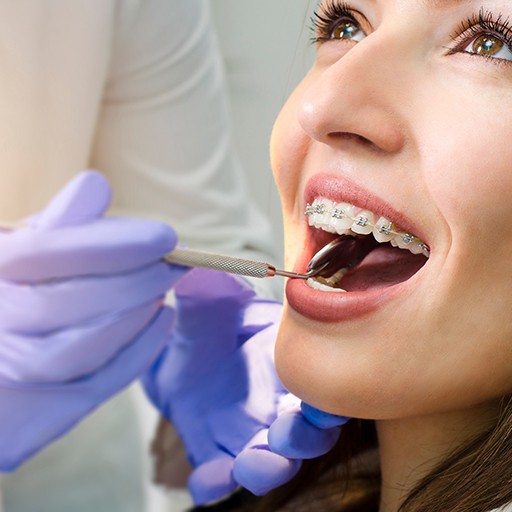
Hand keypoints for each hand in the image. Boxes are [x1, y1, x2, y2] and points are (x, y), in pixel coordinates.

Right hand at [0, 171, 184, 469]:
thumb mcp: (29, 250)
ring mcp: (12, 368)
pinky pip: (97, 382)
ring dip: (135, 315)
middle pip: (67, 304)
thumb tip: (97, 186)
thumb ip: (60, 224)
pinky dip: (140, 349)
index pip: (47, 254)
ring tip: (163, 290)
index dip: (113, 245)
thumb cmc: (21, 290)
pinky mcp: (42, 406)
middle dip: (134, 281)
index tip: (165, 236)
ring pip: (79, 349)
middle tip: (174, 264)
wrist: (6, 353)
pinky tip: (164, 318)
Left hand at [143, 269, 346, 504]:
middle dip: (304, 439)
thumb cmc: (203, 323)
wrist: (174, 352)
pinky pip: (219, 476)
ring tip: (250, 463)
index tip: (325, 401)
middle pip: (308, 432)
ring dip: (268, 467)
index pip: (323, 382)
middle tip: (286, 434)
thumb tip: (201, 277)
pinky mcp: (215, 450)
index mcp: (287, 362)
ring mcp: (247, 430)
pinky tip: (205, 479)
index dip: (331, 395)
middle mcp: (277, 402)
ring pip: (272, 461)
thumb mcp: (204, 305)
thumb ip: (209, 294)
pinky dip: (215, 482)